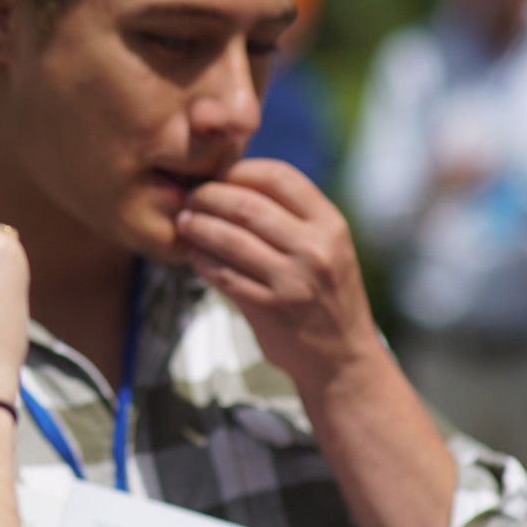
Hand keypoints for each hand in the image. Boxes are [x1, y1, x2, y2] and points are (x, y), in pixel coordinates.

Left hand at [175, 159, 378, 388]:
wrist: (342, 356)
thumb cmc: (327, 293)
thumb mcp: (329, 246)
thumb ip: (294, 217)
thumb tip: (235, 183)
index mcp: (330, 225)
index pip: (279, 176)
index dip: (241, 170)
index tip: (220, 176)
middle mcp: (314, 249)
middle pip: (246, 204)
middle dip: (209, 196)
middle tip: (191, 198)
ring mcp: (292, 281)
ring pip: (229, 238)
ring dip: (198, 226)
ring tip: (184, 222)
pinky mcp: (268, 309)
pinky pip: (222, 274)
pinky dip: (201, 259)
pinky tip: (193, 254)